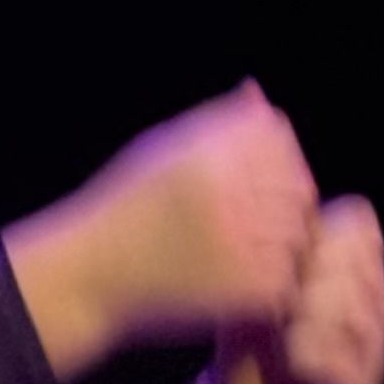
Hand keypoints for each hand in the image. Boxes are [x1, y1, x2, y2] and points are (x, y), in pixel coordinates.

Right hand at [5, 84, 319, 383]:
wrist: (85, 278)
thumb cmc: (121, 211)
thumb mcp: (159, 150)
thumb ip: (214, 122)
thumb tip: (256, 94)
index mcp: (210, 146)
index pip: (278, 135)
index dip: (266, 160)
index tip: (241, 186)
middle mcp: (229, 186)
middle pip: (298, 185)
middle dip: (279, 206)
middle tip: (245, 231)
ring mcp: (240, 238)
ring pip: (298, 234)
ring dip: (275, 249)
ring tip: (233, 261)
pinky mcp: (246, 287)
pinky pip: (285, 280)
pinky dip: (264, 290)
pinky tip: (229, 289)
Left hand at [182, 196, 383, 383]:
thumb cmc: (245, 345)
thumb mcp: (254, 286)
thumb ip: (269, 250)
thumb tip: (260, 189)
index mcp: (353, 279)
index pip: (360, 231)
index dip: (322, 230)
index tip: (282, 241)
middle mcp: (370, 314)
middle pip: (361, 268)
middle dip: (319, 268)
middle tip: (281, 280)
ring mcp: (367, 357)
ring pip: (357, 314)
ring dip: (316, 309)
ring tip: (282, 315)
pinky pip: (344, 365)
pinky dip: (314, 352)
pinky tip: (287, 349)